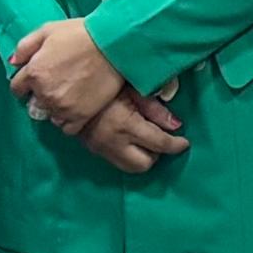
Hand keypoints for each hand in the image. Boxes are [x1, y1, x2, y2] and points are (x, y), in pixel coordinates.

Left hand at [9, 20, 128, 131]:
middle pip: (33, 104)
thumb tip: (13, 63)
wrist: (112, 45)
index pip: (17, 88)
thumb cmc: (80, 34)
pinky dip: (69, 120)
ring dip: (55, 108)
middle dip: (41, 95)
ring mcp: (62, 107)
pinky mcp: (80, 116)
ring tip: (69, 95)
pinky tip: (76, 107)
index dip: (25, 83)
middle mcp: (44, 93)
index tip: (36, 79)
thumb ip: (25, 47)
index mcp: (34, 72)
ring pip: (50, 116)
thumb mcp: (47, 30)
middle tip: (57, 83)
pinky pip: (67, 128)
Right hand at [73, 92, 189, 175]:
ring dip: (143, 157)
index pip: (159, 143)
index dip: (176, 144)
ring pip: (131, 168)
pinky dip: (129, 155)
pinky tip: (130, 141)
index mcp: (126, 125)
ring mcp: (102, 149)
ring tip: (145, 140)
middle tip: (160, 138)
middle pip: (145, 163)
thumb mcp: (132, 89)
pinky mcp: (94, 151)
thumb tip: (176, 125)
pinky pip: (118, 162)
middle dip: (157, 153)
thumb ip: (155, 108)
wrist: (69, 90)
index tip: (184, 142)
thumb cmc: (105, 84)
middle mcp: (114, 142)